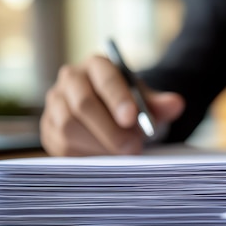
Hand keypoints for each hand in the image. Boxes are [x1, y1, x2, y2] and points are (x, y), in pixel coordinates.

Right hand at [40, 56, 184, 155]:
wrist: (111, 116)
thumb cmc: (130, 106)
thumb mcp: (147, 101)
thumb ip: (160, 104)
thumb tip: (176, 104)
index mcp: (97, 66)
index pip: (105, 78)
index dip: (118, 98)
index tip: (132, 118)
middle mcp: (70, 80)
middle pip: (83, 104)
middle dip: (110, 129)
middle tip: (133, 147)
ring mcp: (55, 104)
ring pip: (69, 127)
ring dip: (98, 145)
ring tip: (121, 153)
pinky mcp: (49, 128)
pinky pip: (62, 146)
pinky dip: (86, 156)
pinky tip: (105, 159)